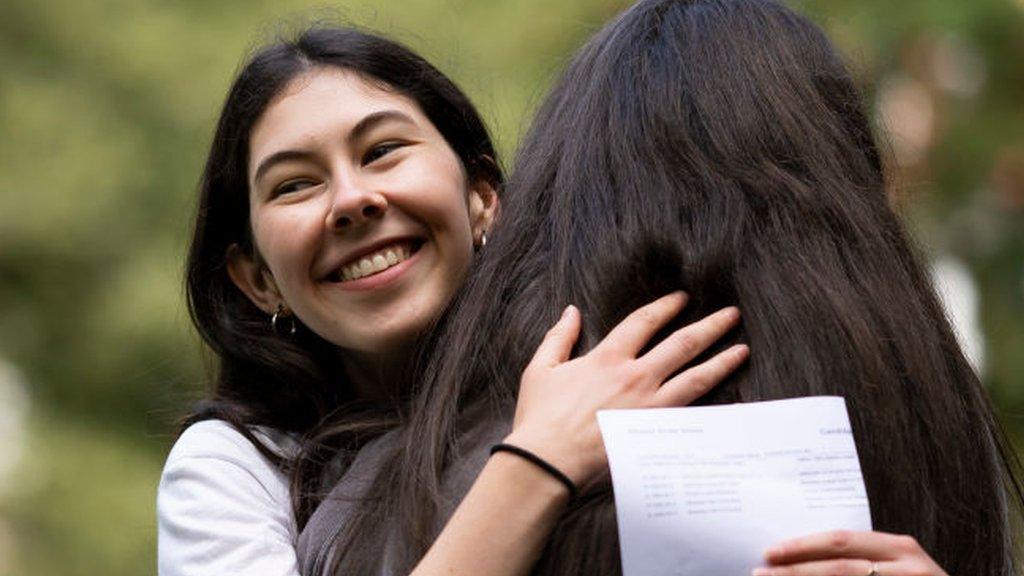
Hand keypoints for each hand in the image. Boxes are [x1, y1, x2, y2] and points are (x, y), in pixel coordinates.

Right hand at [504, 291, 747, 488]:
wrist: (548, 462)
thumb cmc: (540, 418)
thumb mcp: (541, 369)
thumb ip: (559, 337)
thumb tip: (570, 311)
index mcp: (607, 358)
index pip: (644, 322)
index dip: (666, 307)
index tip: (683, 298)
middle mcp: (635, 377)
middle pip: (682, 343)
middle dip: (709, 326)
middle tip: (730, 315)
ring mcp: (650, 406)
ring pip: (696, 377)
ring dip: (722, 361)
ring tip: (742, 350)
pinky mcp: (656, 434)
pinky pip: (692, 414)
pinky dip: (714, 405)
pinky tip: (731, 399)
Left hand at [754, 530, 947, 575]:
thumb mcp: (894, 565)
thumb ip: (857, 557)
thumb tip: (798, 557)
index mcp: (899, 547)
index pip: (841, 542)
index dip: (802, 547)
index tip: (769, 552)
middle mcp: (907, 566)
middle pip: (839, 568)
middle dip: (794, 571)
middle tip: (760, 573)